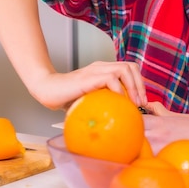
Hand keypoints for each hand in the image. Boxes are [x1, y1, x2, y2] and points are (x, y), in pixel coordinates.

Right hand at [29, 61, 147, 110]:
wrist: (47, 89)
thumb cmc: (67, 97)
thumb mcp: (91, 100)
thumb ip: (104, 103)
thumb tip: (120, 120)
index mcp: (103, 70)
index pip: (130, 69)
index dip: (139, 83)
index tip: (141, 102)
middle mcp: (102, 67)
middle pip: (131, 67)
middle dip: (140, 85)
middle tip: (141, 103)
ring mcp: (95, 70)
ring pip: (124, 69)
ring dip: (133, 87)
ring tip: (133, 104)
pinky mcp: (89, 77)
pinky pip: (111, 78)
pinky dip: (119, 90)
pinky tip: (118, 102)